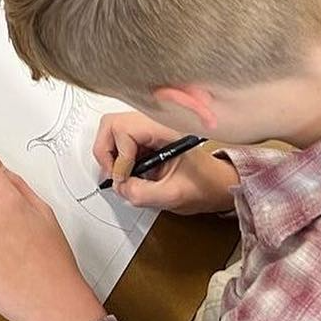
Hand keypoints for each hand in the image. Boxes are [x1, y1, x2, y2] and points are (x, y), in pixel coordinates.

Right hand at [93, 113, 238, 214]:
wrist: (214, 185)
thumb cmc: (203, 185)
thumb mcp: (173, 196)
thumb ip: (142, 194)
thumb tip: (119, 186)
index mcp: (165, 131)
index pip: (125, 130)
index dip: (120, 157)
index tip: (125, 178)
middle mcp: (154, 124)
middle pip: (112, 124)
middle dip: (106, 151)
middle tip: (114, 173)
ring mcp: (148, 129)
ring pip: (111, 130)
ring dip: (110, 155)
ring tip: (121, 174)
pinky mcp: (144, 138)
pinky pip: (118, 140)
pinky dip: (116, 158)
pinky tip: (128, 172)